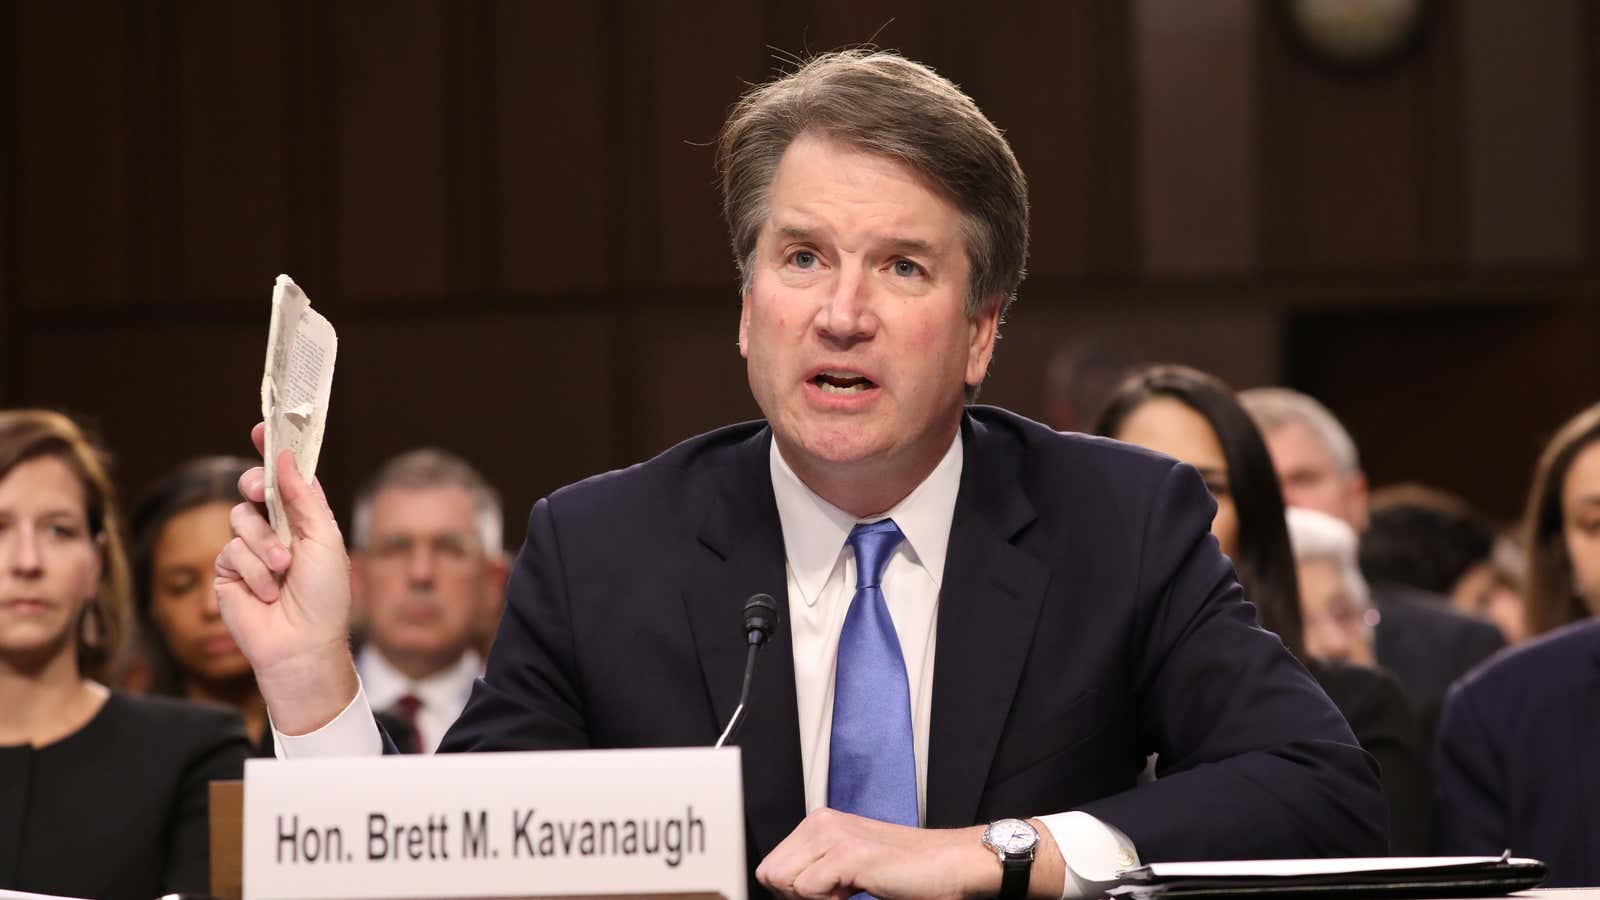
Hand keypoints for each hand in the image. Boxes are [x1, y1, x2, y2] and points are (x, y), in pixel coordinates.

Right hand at [214, 422, 357, 733]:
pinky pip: (230, 550)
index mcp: (303, 519)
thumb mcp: (325, 540)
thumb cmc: (325, 596)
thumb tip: (286, 459)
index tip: (264, 428)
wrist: (302, 643)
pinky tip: (266, 592)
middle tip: (259, 492)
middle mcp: (275, 530)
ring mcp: (249, 550)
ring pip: (240, 519)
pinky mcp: (227, 572)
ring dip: (264, 545)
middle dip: (254, 485)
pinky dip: (252, 569)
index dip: (273, 452)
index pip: (284, 477)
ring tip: (283, 571)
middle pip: (251, 487)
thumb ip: (304, 498)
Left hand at [757, 810, 1066, 899]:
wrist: (951, 864)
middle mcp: (821, 823)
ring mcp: (833, 836)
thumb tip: (783, 889)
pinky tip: (857, 891)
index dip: (791, 891)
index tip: (824, 893)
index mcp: (819, 823)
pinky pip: (807, 890)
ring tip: (848, 891)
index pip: (770, 865)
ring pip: (784, 881)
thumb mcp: (849, 867)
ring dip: (813, 897)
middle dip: (798, 894)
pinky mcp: (848, 854)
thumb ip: (816, 870)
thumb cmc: (907, 870)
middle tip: (837, 893)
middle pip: (771, 874)